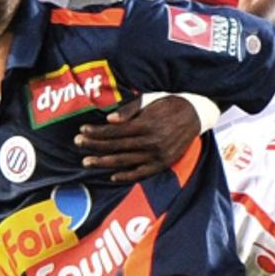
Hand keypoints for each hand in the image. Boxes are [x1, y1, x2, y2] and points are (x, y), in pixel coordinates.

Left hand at [75, 94, 202, 182]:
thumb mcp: (150, 99)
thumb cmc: (169, 103)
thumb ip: (130, 110)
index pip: (114, 131)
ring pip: (125, 161)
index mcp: (146, 124)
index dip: (96, 132)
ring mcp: (157, 155)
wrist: (196, 114)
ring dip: (104, 162)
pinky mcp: (163, 164)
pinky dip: (127, 176)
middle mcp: (151, 141)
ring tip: (87, 161)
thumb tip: (109, 120)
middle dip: (94, 146)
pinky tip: (112, 176)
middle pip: (116, 146)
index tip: (81, 131)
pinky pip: (142, 173)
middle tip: (77, 144)